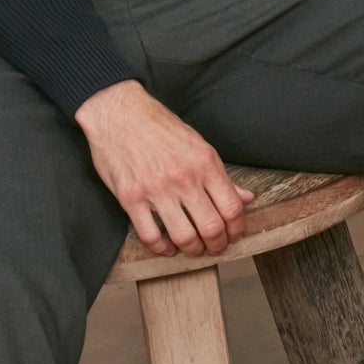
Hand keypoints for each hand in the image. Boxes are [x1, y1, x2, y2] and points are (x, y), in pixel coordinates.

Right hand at [76, 81, 253, 258]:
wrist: (118, 112)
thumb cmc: (158, 126)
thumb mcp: (197, 143)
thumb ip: (219, 175)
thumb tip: (246, 197)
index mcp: (205, 162)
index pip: (232, 207)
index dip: (237, 228)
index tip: (234, 235)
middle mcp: (183, 177)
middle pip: (212, 227)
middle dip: (217, 245)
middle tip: (215, 248)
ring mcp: (156, 189)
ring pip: (184, 237)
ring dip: (193, 250)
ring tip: (193, 249)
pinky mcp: (130, 198)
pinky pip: (151, 236)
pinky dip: (162, 249)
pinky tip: (167, 247)